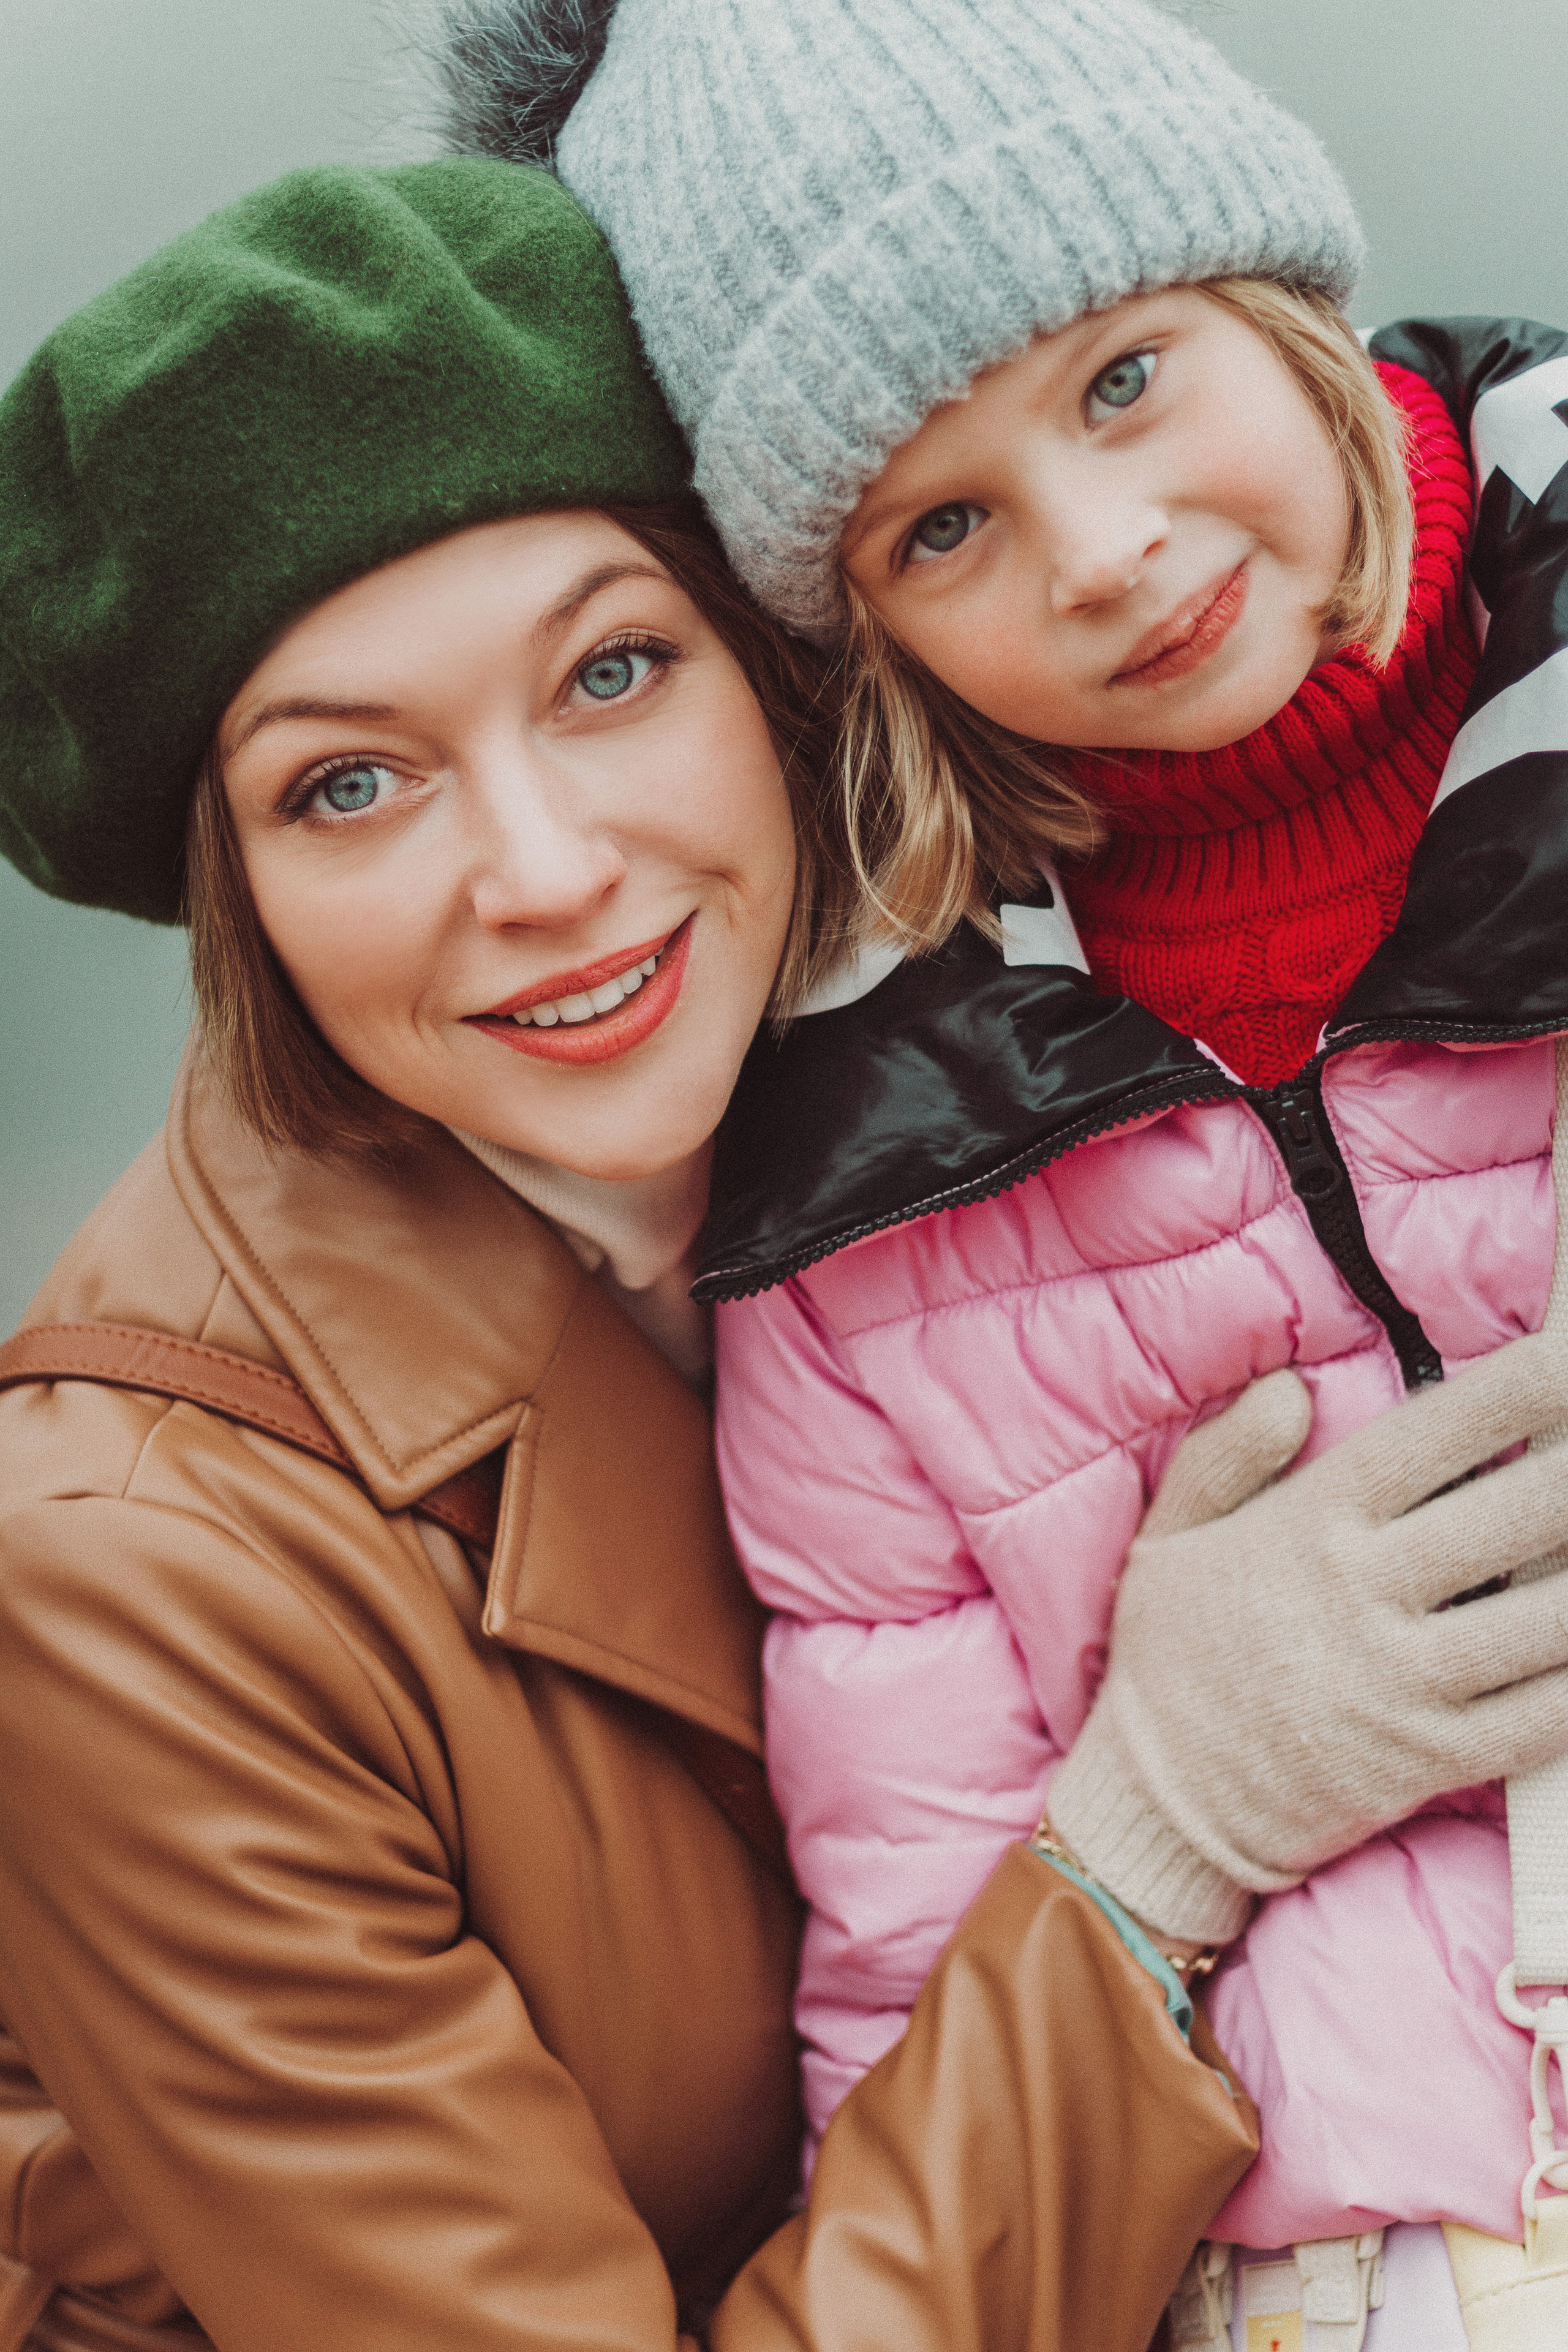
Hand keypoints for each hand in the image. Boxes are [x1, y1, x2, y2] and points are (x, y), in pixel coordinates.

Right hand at [1047, 1334, 1567, 1941]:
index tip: (1567, 1359)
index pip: (1431, 1439)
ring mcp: (1402, 1682)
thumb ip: (1227, 1453)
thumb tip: (1291, 1388)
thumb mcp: (1168, 1536)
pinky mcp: (1428, 1760)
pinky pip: (1538, 1720)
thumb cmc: (1169, 1662)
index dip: (1515, 1391)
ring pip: (1547, 1619)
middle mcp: (1363, 1595)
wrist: (1158, 1804)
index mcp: (1307, 1528)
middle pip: (1515, 1515)